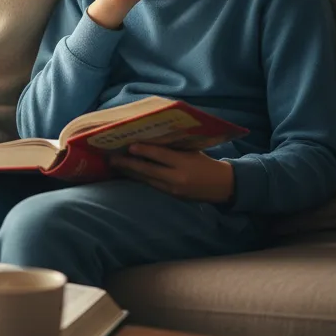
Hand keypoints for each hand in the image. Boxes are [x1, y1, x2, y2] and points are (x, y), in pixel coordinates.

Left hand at [110, 144, 234, 202]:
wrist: (223, 186)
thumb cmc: (205, 162)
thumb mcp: (192, 151)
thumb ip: (172, 147)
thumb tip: (149, 138)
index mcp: (184, 162)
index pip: (161, 155)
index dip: (144, 151)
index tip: (129, 146)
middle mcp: (177, 178)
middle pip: (148, 170)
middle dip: (128, 164)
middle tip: (112, 158)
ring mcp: (173, 190)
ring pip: (147, 180)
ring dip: (130, 173)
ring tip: (115, 165)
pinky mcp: (172, 197)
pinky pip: (152, 186)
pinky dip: (140, 179)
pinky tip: (129, 174)